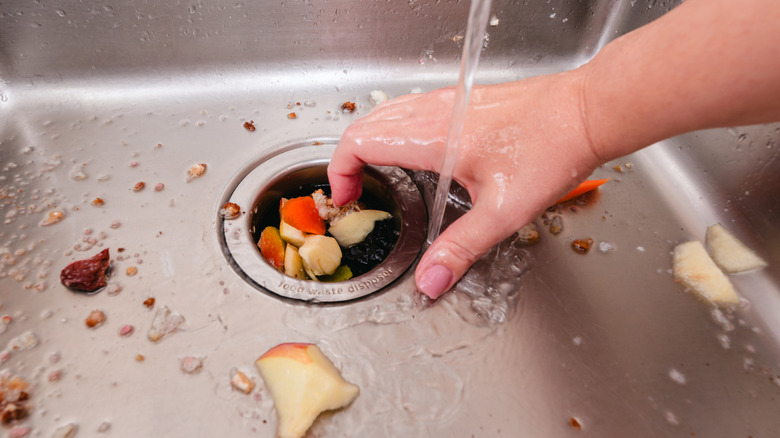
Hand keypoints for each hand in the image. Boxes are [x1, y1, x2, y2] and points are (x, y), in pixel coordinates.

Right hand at [328, 70, 601, 298]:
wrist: (586, 111)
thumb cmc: (549, 150)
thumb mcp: (502, 211)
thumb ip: (461, 247)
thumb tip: (431, 280)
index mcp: (432, 136)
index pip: (359, 142)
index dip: (340, 171)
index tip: (345, 198)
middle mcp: (434, 111)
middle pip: (365, 125)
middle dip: (349, 160)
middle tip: (356, 193)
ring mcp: (448, 100)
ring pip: (387, 114)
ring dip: (370, 143)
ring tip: (376, 176)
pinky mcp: (463, 100)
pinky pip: (410, 109)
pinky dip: (393, 131)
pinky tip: (414, 155)